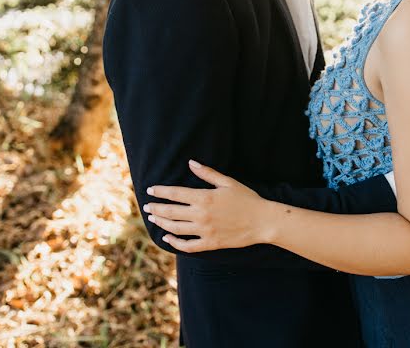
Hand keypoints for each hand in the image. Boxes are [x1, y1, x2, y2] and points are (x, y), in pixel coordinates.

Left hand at [144, 160, 270, 251]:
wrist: (263, 221)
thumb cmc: (247, 199)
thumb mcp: (228, 182)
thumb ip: (208, 173)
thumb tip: (191, 163)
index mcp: (204, 198)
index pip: (175, 194)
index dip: (160, 192)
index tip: (150, 190)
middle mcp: (201, 215)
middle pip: (170, 212)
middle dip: (155, 208)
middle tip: (147, 207)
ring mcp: (204, 231)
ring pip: (175, 228)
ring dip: (161, 223)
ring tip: (154, 219)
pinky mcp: (210, 244)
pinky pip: (187, 246)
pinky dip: (174, 242)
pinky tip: (167, 237)